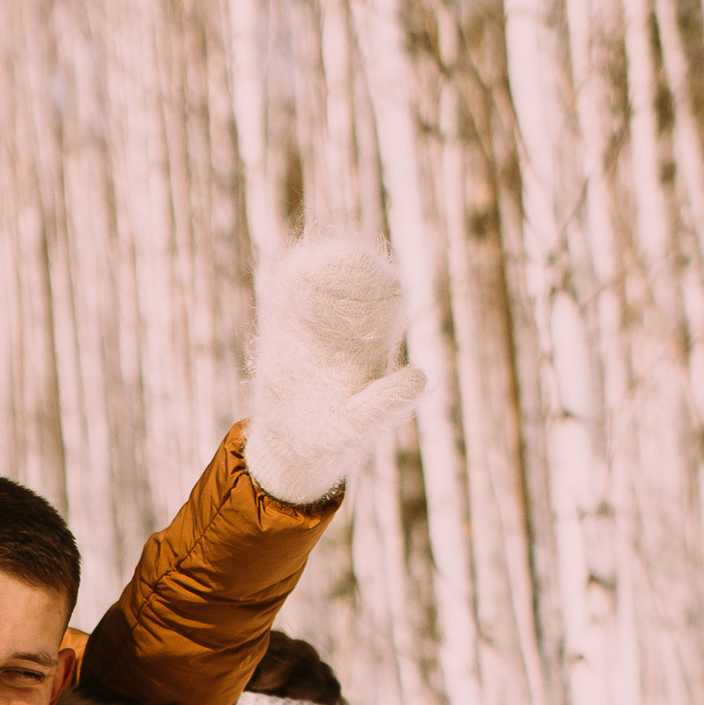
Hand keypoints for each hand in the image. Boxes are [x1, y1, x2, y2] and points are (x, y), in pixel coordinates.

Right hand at [240, 235, 427, 506]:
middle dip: (350, 269)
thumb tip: (419, 375)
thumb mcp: (362, 423)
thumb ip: (387, 401)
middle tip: (350, 254)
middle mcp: (344, 335)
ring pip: (318, 290)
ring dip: (320, 269)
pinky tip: (295, 268)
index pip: (380, 306)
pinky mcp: (284, 338)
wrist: (292, 450)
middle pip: (349, 290)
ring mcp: (312, 333)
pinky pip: (289, 304)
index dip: (380, 286)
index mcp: (370, 350)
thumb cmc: (335, 440)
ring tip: (321, 254)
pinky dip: (293, 285)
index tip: (380, 274)